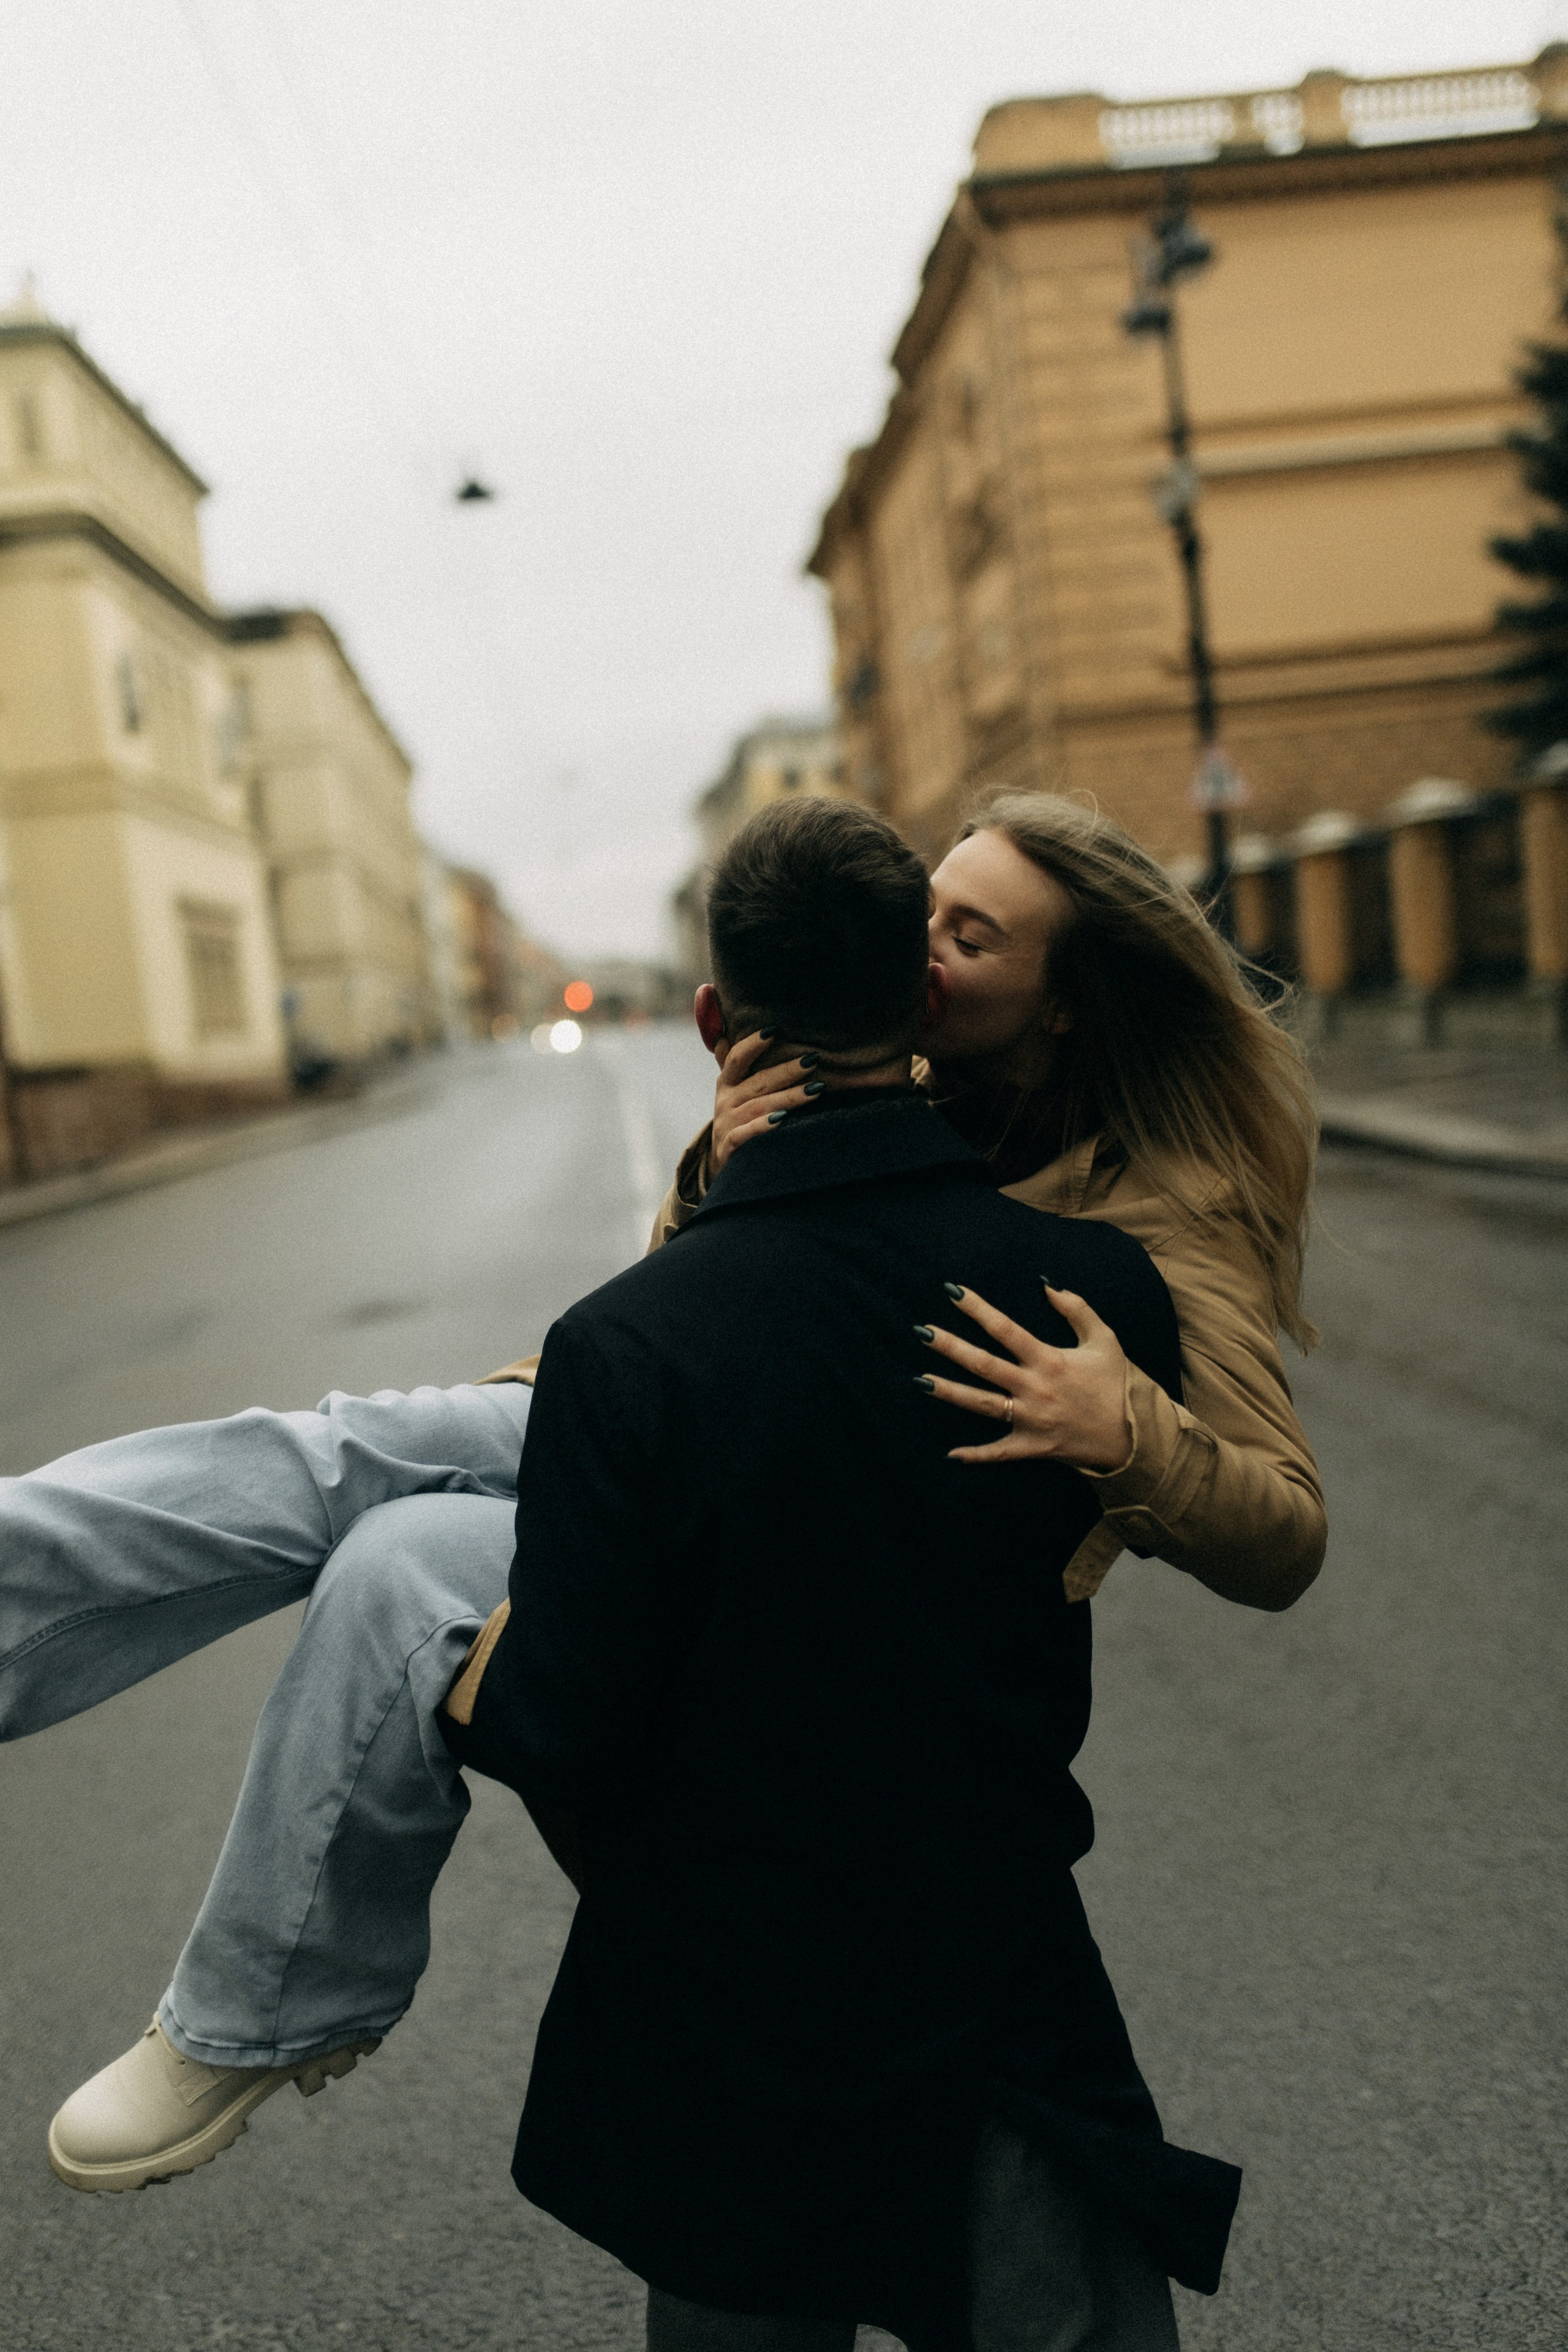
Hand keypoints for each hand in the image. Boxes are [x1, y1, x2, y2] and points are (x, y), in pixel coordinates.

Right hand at [709, 1028, 820, 1172]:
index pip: (737, 1059)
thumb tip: (725, 1035)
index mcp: (727, 1083)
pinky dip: (762, 1127)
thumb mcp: (733, 1091)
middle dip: (787, 1071)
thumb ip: (733, 1064)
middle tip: (813, 1060)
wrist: (725, 1160)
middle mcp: (725, 1101)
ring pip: (758, 1107)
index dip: (753, 1044)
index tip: (774, 1030)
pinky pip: (745, 1135)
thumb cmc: (738, 1119)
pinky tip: (783, 1119)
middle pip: (758, 1082)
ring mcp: (726, 1124)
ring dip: (788, 1097)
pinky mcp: (729, 1148)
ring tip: (815, 1090)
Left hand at [915, 1282, 1133, 1471]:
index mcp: (1050, 1360)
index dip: (977, 1309)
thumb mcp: (1105, 1340)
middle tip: (921, 1331)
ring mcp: (1031, 1419)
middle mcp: (1035, 1389)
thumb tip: (1048, 1285)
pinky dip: (975, 1455)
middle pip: (984, 1364)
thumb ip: (1077, 1309)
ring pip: (982, 1404)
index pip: (1005, 1329)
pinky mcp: (1033, 1447)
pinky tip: (950, 1453)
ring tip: (920, 1380)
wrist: (1135, 1436)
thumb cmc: (1118, 1385)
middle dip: (950, 1347)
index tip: (952, 1291)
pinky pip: (999, 1452)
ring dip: (949, 1392)